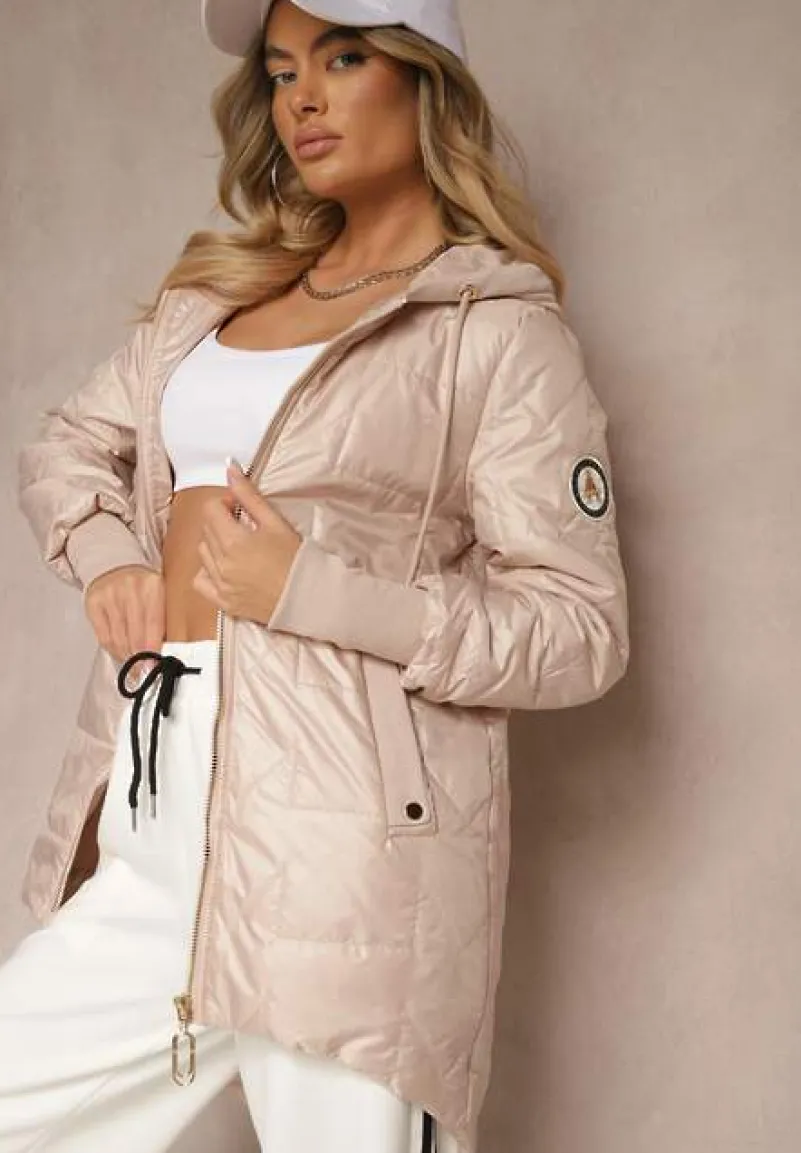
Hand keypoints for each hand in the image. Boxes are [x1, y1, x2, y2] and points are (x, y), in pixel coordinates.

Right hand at [84, 565, 165, 664]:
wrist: (116, 566)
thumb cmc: (142, 588)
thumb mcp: (158, 596)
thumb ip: (161, 621)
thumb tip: (160, 656)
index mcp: (153, 586)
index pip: (154, 625)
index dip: (153, 650)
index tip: (154, 668)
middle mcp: (131, 588)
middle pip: (135, 635)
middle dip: (140, 659)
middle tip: (144, 672)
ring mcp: (110, 595)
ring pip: (119, 638)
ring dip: (127, 656)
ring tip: (134, 665)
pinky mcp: (94, 603)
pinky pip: (104, 636)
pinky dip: (113, 650)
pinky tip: (120, 653)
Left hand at [192, 460, 301, 623]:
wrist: (307, 597)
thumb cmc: (296, 560)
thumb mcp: (275, 522)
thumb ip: (249, 495)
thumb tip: (230, 470)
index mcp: (232, 541)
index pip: (210, 509)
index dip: (225, 502)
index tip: (239, 507)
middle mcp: (220, 563)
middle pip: (206, 529)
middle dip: (221, 521)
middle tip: (244, 524)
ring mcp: (220, 584)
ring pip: (202, 553)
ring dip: (214, 544)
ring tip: (237, 546)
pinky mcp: (223, 601)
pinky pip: (200, 581)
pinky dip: (207, 571)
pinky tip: (224, 568)